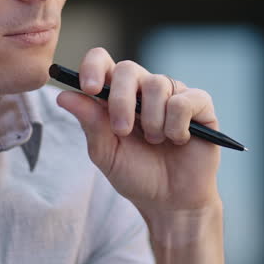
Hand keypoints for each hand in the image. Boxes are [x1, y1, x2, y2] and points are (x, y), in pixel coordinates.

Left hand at [55, 48, 220, 213]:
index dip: (93, 66)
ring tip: (155, 141)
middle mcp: (144, 88)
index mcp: (117, 95)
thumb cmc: (136, 175)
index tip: (87, 88)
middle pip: (128, 68)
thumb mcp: (106, 153)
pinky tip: (179, 140)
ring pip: (158, 85)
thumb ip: (90, 123)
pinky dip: (176, 126)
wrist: (170, 202)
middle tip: (122, 131)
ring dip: (152, 121)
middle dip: (121, 101)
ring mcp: (173, 93)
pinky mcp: (200, 104)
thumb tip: (63, 95)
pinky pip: (184, 102)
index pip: (103, 61)